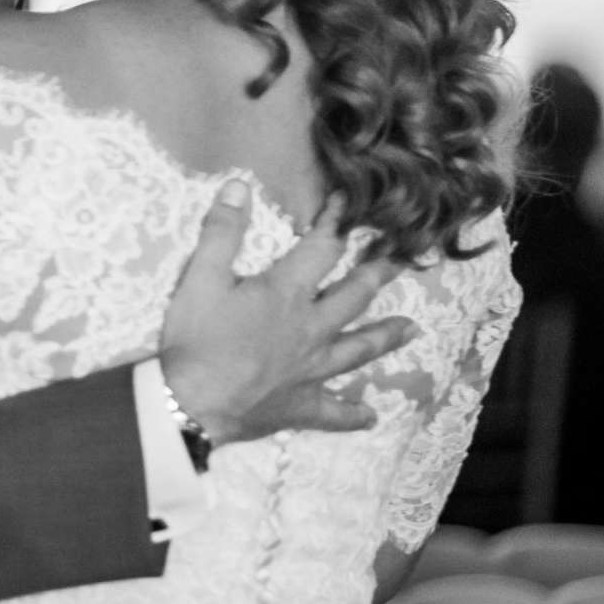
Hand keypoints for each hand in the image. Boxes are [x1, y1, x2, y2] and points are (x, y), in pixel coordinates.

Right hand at [156, 181, 412, 445]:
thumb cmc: (196, 339)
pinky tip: (370, 417)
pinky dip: (353, 415)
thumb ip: (222, 232)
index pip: (322, 248)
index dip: (335, 222)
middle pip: (354, 297)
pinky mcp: (302, 405)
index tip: (346, 203)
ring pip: (358, 350)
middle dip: (377, 275)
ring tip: (411, 329)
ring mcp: (312, 369)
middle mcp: (311, 328)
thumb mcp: (200, 277)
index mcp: (287, 293)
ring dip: (385, 338)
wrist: (192, 403)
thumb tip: (239, 186)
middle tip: (400, 263)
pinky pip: (335, 412)